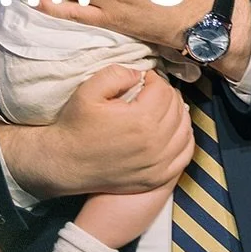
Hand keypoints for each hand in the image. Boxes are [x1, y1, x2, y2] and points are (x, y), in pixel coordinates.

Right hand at [0, 65, 193, 198]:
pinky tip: (173, 130)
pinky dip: (184, 138)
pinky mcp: (157, 178)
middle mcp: (155, 144)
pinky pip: (184, 153)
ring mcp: (159, 164)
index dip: (153, 79)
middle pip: (176, 107)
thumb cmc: (76, 126)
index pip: (163, 89)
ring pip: (185, 129)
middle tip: (149, 91)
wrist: (65, 163)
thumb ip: (117, 73)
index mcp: (141, 120)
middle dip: (165, 94)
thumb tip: (140, 74)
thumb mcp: (89, 90)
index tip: (141, 79)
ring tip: (160, 107)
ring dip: (176, 113)